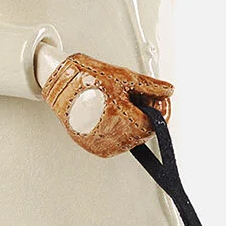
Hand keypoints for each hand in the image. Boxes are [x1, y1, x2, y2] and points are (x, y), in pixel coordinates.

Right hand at [40, 51, 172, 157]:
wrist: (58, 83)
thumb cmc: (86, 78)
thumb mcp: (124, 78)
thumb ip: (151, 87)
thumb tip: (167, 90)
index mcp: (123, 121)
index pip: (156, 124)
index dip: (160, 109)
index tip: (159, 99)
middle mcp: (112, 138)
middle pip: (144, 131)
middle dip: (145, 113)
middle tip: (136, 96)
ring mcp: (102, 145)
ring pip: (131, 137)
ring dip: (132, 121)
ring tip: (120, 102)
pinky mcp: (93, 147)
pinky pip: (116, 141)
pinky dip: (118, 127)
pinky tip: (111, 111)